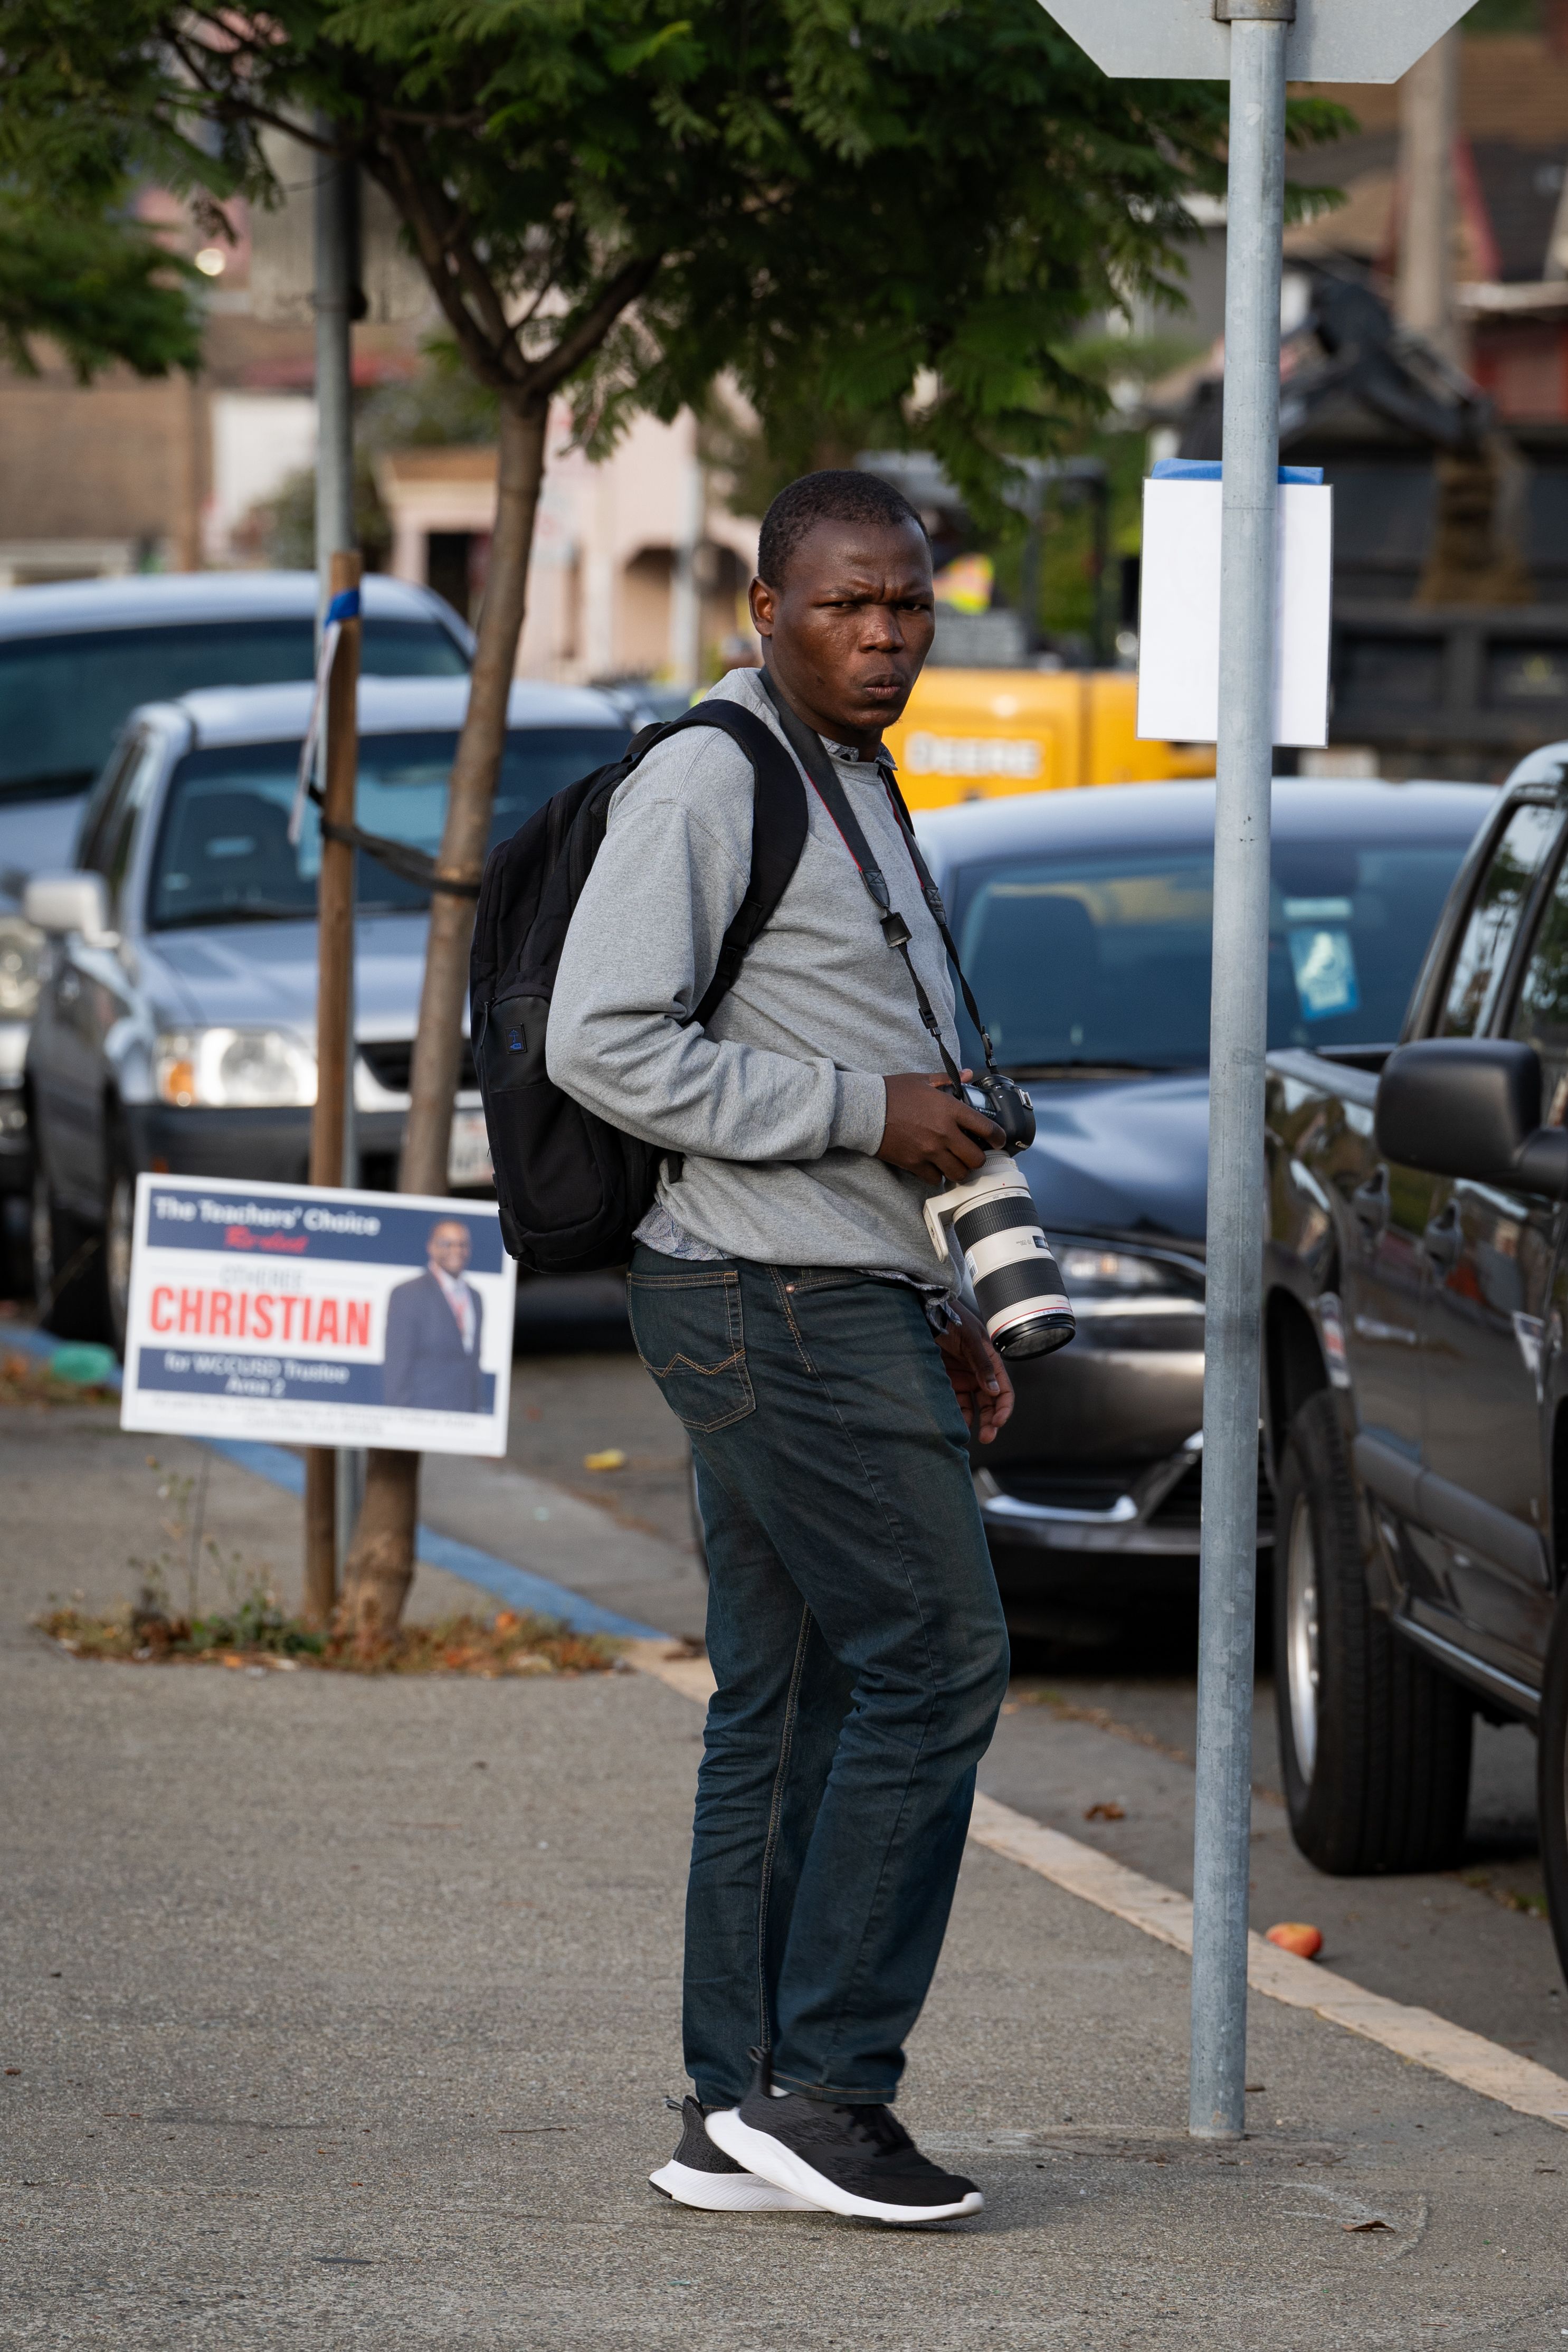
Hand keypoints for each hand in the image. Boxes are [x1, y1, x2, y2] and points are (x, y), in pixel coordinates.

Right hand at [877, 1070, 1002, 1184]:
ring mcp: (930, 1151)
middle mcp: (944, 1133)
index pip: (986, 1128)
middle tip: (973, 1155)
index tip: (998, 1141)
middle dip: (978, 1159)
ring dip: (959, 1170)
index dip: (998, 1137)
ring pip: (958, 1173)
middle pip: (976, 1159)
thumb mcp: (922, 1080)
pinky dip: (937, 1176)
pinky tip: (934, 1168)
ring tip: (955, 1164)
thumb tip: (968, 1074)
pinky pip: (934, 1179)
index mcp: (950, 1110)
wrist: (866, 1110)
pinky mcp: (915, 1164)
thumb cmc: (893, 1092)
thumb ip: (947, 1079)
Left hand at [935, 1300, 1013, 1444]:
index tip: (997, 1422)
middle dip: (990, 1421)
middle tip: (986, 1437)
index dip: (1004, 1407)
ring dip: (973, 1421)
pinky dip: (956, 1414)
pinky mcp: (946, 1381)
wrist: (924, 1311)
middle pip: (990, 1403)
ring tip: (966, 1435)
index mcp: (991, 1361)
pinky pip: (954, 1403)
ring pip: (973, 1406)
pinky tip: (953, 1423)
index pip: (1004, 1390)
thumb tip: (994, 1390)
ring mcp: (962, 1378)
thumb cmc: (950, 1318)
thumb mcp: (969, 1339)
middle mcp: (979, 1372)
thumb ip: (982, 1364)